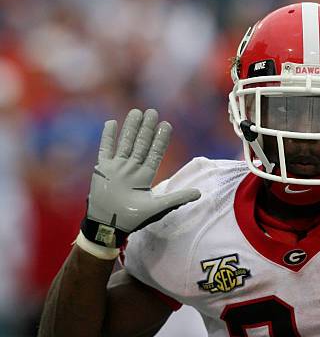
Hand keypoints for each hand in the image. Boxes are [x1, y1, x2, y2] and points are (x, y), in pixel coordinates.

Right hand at [81, 108, 200, 247]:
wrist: (109, 224)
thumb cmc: (133, 218)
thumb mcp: (158, 207)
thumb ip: (178, 198)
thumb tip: (200, 193)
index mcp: (145, 176)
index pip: (155, 153)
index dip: (161, 139)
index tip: (166, 124)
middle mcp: (132, 169)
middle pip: (141, 144)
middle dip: (147, 129)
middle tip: (152, 112)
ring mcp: (117, 168)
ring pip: (125, 143)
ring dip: (130, 128)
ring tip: (136, 112)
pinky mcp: (102, 169)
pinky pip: (105, 149)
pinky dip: (108, 137)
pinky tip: (112, 123)